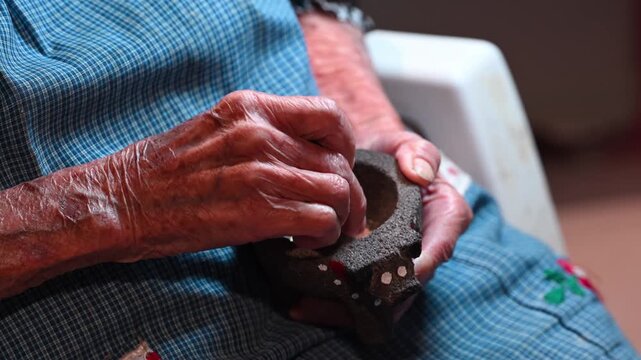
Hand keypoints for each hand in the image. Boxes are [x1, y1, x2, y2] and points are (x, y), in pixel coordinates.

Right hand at [111, 90, 366, 260]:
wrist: (120, 202)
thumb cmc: (162, 171)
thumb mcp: (215, 131)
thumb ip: (261, 134)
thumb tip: (305, 156)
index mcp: (251, 109)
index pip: (329, 115)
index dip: (346, 145)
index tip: (341, 167)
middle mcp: (260, 134)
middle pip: (339, 161)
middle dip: (349, 193)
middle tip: (345, 214)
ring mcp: (260, 171)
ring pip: (338, 191)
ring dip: (340, 217)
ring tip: (321, 231)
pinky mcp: (257, 211)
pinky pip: (322, 220)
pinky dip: (324, 236)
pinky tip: (304, 243)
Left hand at [290, 130, 471, 325]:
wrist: (365, 155)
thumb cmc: (389, 151)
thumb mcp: (405, 144)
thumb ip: (417, 152)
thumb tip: (421, 174)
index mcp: (444, 219)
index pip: (438, 250)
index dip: (415, 269)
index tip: (387, 278)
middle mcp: (425, 247)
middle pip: (405, 285)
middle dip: (374, 300)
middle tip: (336, 300)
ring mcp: (397, 261)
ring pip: (379, 297)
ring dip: (347, 307)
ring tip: (308, 306)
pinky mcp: (371, 267)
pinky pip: (358, 291)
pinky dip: (333, 301)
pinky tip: (302, 302)